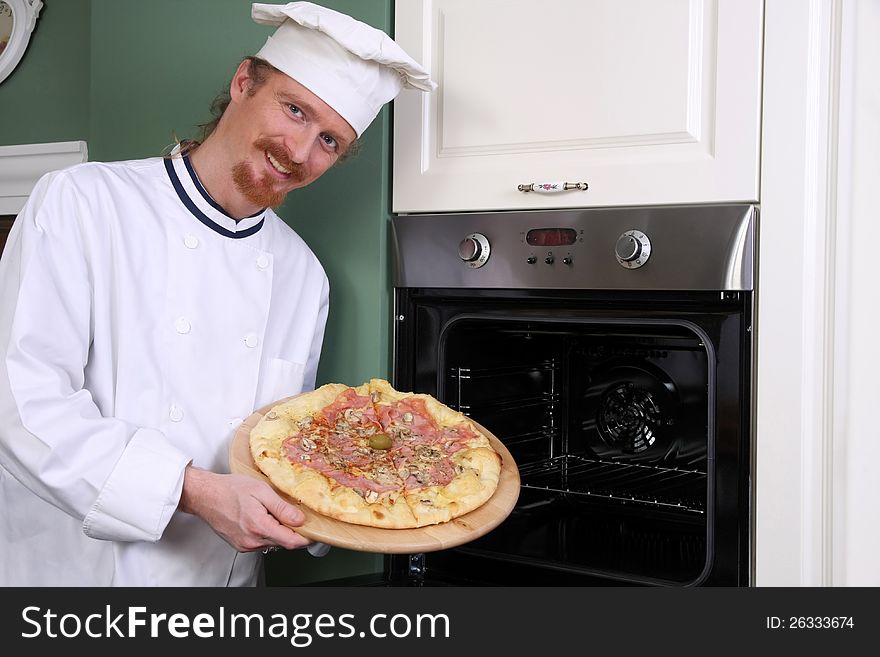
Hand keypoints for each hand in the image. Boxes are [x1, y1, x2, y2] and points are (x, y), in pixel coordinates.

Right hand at [178, 466, 311, 551]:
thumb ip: (282, 508)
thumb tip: (300, 520)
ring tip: (272, 511)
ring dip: (278, 531)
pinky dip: (267, 532)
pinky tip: (261, 517)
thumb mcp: (261, 491)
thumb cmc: (230, 489)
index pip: (291, 542)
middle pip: (283, 543)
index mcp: (259, 527)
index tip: (314, 530)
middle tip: (294, 514)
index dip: (306, 537)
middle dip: (293, 531)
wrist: (205, 495)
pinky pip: (261, 542)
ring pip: (272, 543)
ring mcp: (245, 545)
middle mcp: (252, 541)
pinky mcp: (240, 544)